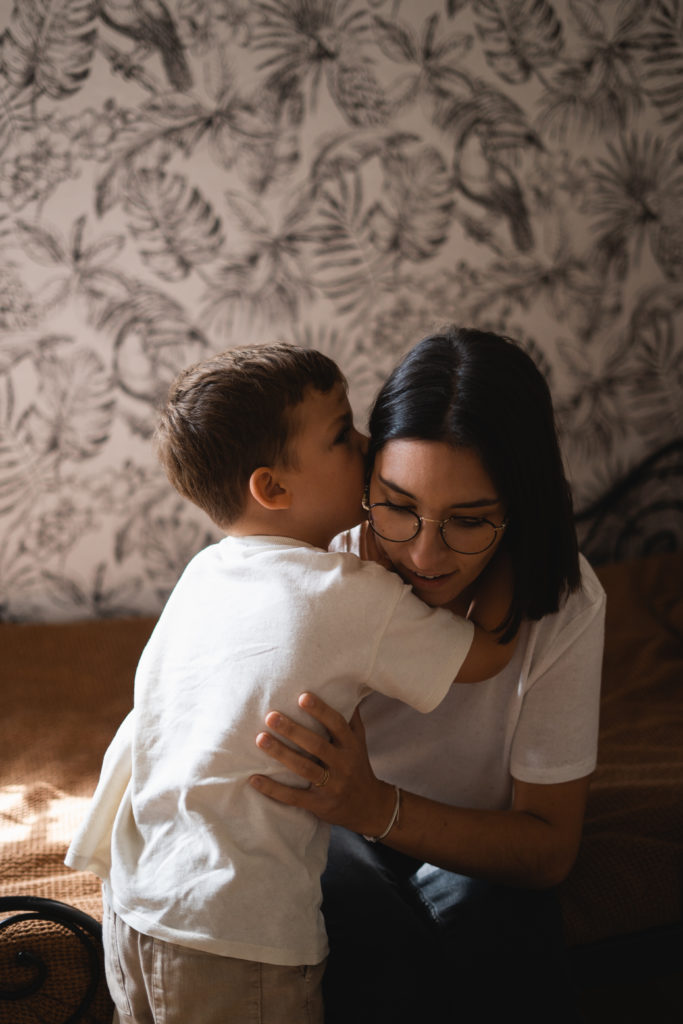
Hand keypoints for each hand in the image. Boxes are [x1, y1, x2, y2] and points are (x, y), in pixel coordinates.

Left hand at [249, 693, 394, 836]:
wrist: (369, 807)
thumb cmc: (358, 766)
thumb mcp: (359, 742)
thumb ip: (349, 718)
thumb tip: (344, 685)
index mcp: (351, 746)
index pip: (337, 725)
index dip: (321, 711)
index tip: (302, 697)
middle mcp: (343, 764)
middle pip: (316, 745)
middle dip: (293, 730)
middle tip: (271, 716)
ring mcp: (331, 786)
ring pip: (304, 769)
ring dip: (281, 754)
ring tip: (261, 739)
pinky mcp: (319, 804)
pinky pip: (293, 797)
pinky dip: (273, 789)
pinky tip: (254, 779)